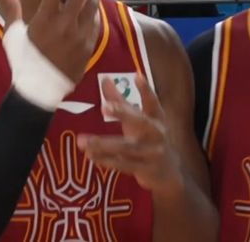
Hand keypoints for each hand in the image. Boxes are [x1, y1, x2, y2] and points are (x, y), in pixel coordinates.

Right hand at [0, 0, 99, 82]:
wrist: (40, 90)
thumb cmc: (23, 60)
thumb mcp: (13, 34)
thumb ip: (12, 9)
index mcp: (45, 20)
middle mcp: (65, 24)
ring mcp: (80, 34)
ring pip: (92, 3)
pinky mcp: (89, 45)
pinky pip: (95, 22)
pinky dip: (94, 9)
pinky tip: (93, 1)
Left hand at [77, 74, 182, 192]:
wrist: (167, 172)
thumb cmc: (148, 139)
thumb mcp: (138, 120)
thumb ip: (121, 101)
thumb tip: (105, 79)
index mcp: (157, 118)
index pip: (152, 102)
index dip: (146, 90)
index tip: (137, 76)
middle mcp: (157, 133)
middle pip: (141, 122)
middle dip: (123, 113)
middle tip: (104, 106)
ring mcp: (153, 153)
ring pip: (127, 147)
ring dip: (103, 144)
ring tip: (82, 141)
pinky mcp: (145, 169)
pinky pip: (123, 164)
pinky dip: (105, 161)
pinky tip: (90, 156)